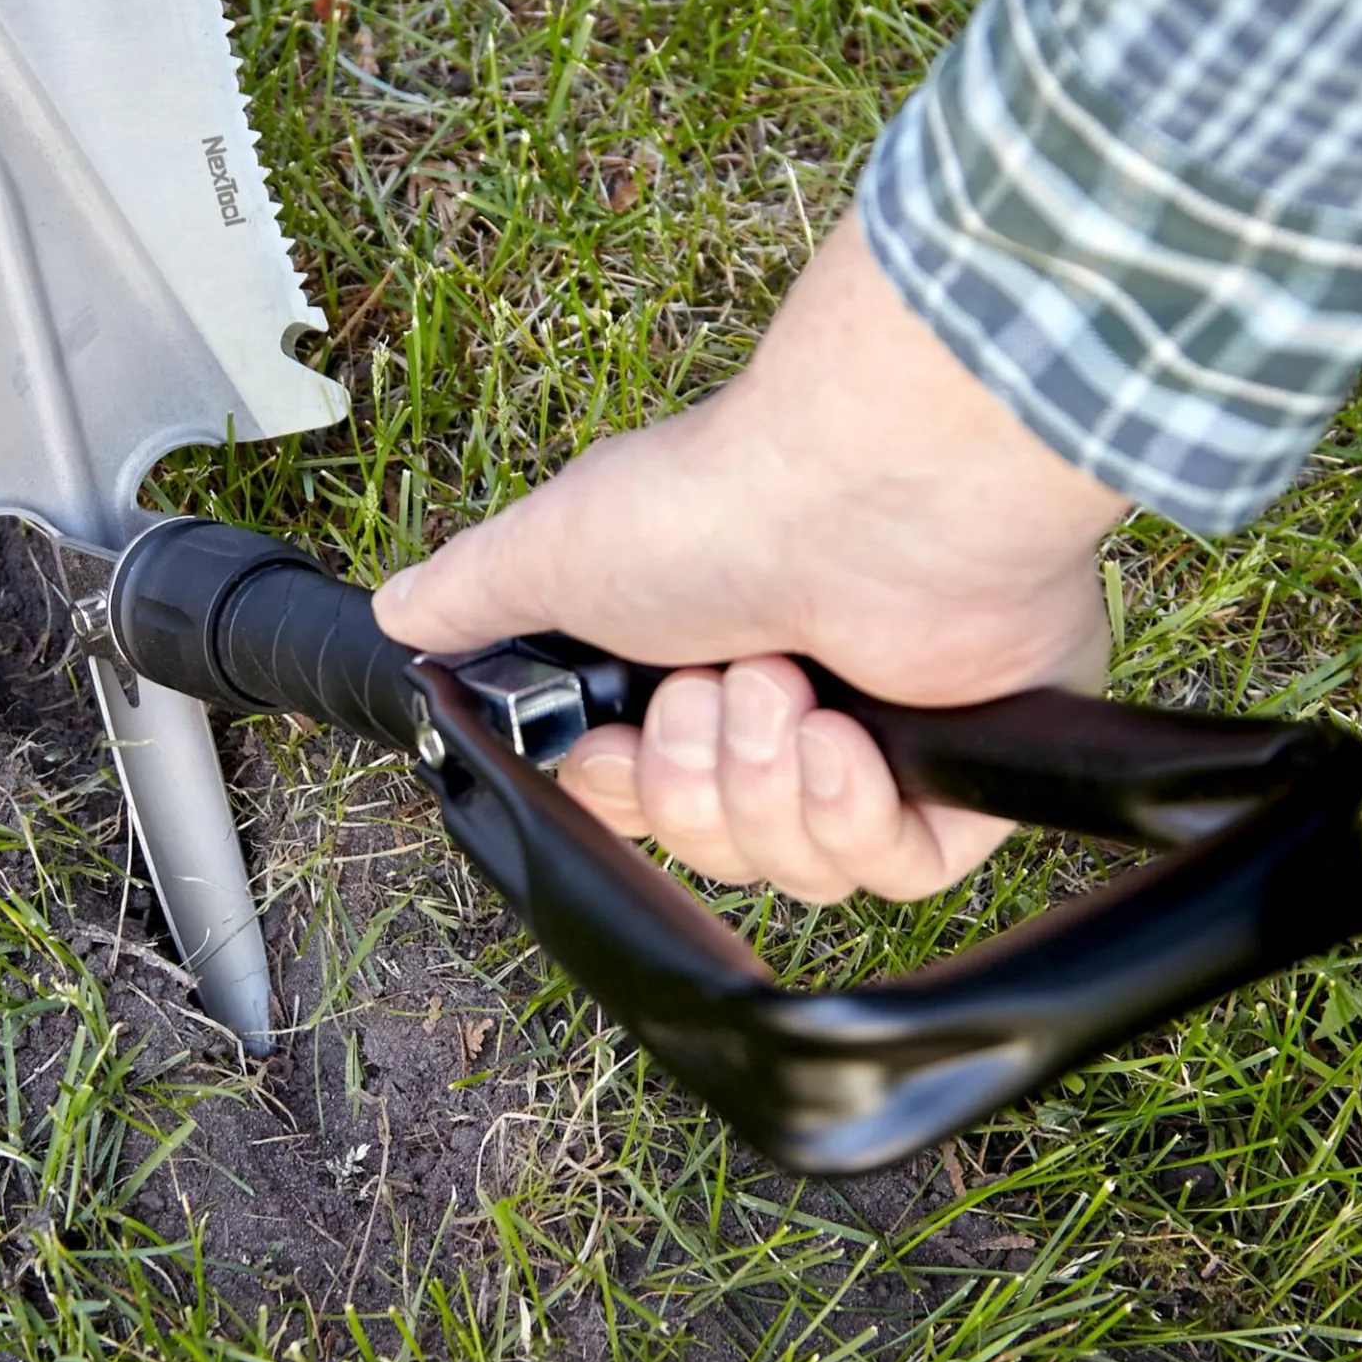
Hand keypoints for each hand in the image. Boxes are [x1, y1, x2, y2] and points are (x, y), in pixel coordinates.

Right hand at [373, 224, 1128, 902]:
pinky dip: (855, 818)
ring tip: (782, 686)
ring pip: (800, 870)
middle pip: (716, 849)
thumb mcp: (553, 549)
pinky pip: (900, 871)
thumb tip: (398, 615)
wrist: (865, 490)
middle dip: (695, 780)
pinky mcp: (963, 773)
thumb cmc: (722, 504)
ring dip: (768, 783)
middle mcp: (784, 710)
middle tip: (712, 687)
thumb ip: (472, 596)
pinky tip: (842, 741)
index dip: (627, 796)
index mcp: (697, 668)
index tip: (615, 742)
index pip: (649, 805)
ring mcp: (879, 742)